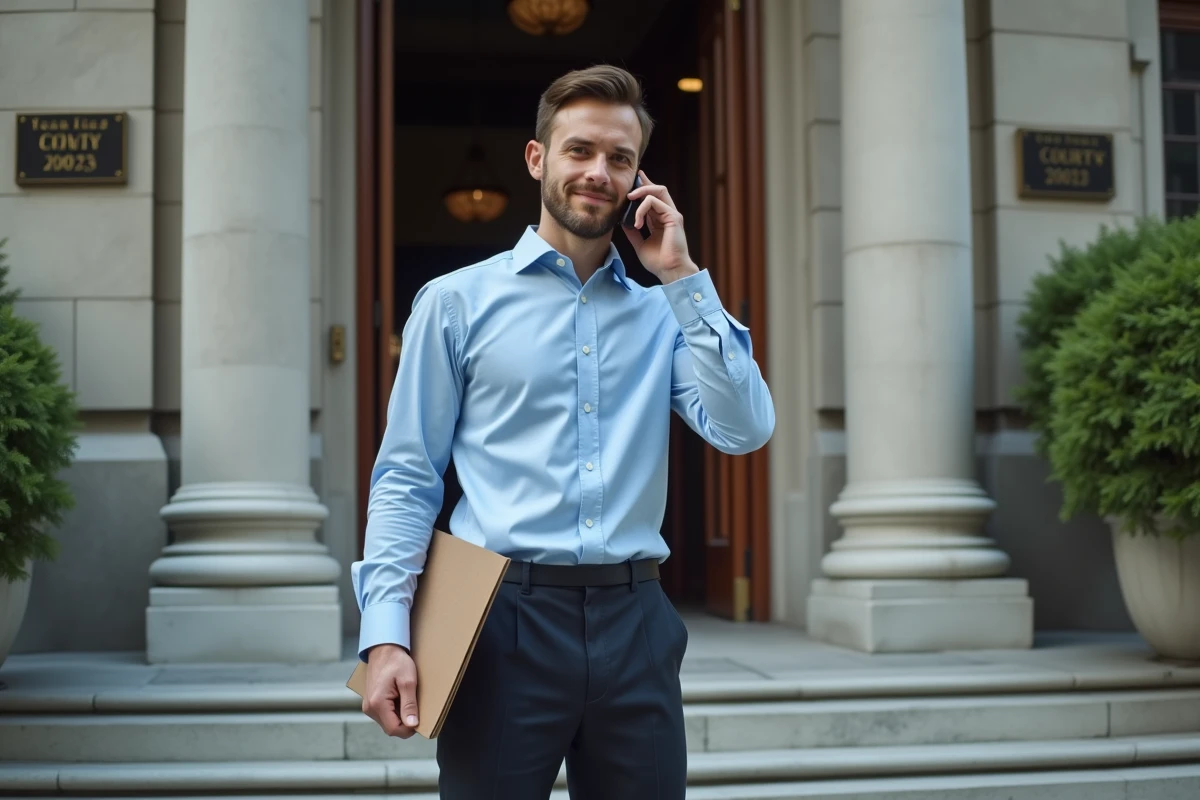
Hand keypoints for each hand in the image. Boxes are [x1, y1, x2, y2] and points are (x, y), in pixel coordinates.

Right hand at [362, 644, 419, 738]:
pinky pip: (384, 715)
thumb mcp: (408, 682)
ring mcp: (368, 706)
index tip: (419, 717)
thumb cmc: (396, 661)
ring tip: (406, 698)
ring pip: (388, 722)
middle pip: (391, 728)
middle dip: (405, 722)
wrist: (383, 648)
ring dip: (400, 716)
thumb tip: (412, 724)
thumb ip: (409, 705)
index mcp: (377, 703)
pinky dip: (395, 711)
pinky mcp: (371, 702)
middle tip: (415, 706)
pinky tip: (400, 697)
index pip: (394, 730)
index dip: (409, 729)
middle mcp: (369, 708)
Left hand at [623, 170, 699, 284]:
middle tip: (629, 190)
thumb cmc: (658, 261)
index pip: (653, 198)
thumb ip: (633, 231)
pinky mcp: (674, 217)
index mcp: (661, 219)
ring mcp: (672, 214)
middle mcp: (668, 214)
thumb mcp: (639, 244)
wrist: (669, 271)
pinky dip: (642, 209)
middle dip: (643, 184)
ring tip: (629, 200)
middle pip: (657, 189)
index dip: (645, 186)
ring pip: (658, 191)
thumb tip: (623, 222)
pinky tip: (637, 222)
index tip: (635, 179)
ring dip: (641, 192)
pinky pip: (655, 203)